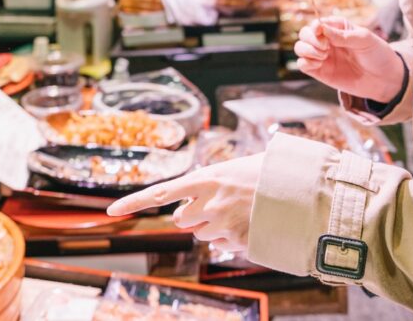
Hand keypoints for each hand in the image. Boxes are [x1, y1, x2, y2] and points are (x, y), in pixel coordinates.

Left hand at [107, 153, 263, 252]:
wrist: (302, 191)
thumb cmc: (270, 174)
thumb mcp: (236, 168)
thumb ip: (210, 182)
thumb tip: (191, 201)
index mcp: (207, 177)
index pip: (160, 193)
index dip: (133, 202)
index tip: (110, 213)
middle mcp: (210, 202)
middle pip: (182, 219)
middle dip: (193, 215)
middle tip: (215, 204)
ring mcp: (223, 223)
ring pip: (201, 234)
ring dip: (213, 226)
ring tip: (240, 211)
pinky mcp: (237, 241)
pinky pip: (222, 243)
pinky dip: (231, 236)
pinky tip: (249, 222)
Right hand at [295, 17, 404, 102]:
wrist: (385, 79)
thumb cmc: (377, 54)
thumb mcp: (364, 40)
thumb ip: (342, 35)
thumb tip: (321, 29)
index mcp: (337, 28)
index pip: (317, 22)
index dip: (315, 26)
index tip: (320, 32)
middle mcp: (327, 41)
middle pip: (304, 33)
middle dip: (310, 39)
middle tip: (325, 47)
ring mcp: (323, 56)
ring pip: (300, 48)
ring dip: (307, 50)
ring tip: (324, 56)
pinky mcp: (321, 72)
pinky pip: (303, 65)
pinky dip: (305, 63)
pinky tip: (320, 64)